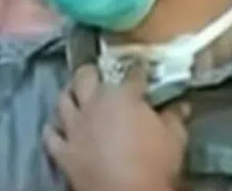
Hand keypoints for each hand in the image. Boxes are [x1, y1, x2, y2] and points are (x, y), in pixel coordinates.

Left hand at [43, 63, 189, 190]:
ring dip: (68, 94)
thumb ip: (174, 118)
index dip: (138, 70)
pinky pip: (51, 135)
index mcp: (122, 98)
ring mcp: (74, 127)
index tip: (141, 68)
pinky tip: (56, 127)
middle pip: (85, 78)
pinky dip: (53, 129)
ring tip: (73, 92)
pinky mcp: (63, 150)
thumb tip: (181, 105)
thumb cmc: (154, 164)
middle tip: (96, 72)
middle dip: (91, 72)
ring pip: (63, 101)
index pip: (131, 76)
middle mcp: (93, 105)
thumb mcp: (174, 139)